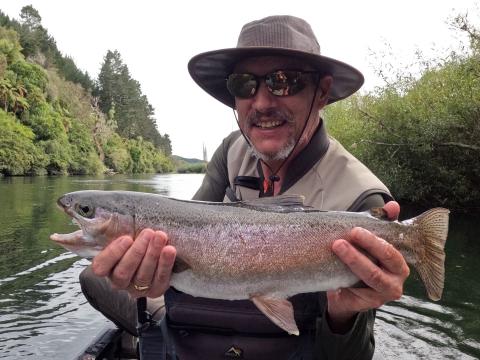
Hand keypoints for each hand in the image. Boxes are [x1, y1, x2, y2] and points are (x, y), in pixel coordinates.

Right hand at [91, 229, 175, 297]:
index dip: (112, 254)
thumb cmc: (134, 241)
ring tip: (160, 236)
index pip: (101, 267)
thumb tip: (72, 223)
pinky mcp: (155, 290)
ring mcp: (137, 289)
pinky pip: (161, 279)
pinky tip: (170, 249)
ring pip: (143, 276)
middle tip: (148, 232)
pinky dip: (166, 263)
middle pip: (124, 272)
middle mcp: (119, 282)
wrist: (156, 255)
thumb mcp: (119, 235)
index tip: (126, 238)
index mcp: (106, 269)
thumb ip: (106, 229)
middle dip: (137, 251)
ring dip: (153, 254)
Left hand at [326, 201, 409, 332]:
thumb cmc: (365, 262)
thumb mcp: (372, 244)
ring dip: (352, 262)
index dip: (373, 241)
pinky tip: (331, 269)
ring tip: (336, 248)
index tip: (355, 230)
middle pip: (379, 267)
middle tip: (340, 241)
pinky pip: (355, 291)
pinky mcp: (367, 304)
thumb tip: (393, 205)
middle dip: (359, 253)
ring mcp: (382, 295)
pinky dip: (343, 279)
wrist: (350, 293)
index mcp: (399, 265)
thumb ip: (383, 224)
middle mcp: (395, 282)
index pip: (390, 251)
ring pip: (369, 278)